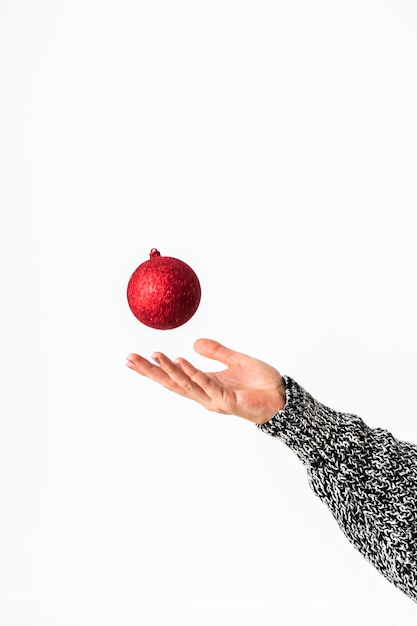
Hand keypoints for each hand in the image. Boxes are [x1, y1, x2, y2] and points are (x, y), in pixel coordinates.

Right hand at [126, 338, 285, 424]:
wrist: (283, 397)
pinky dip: (192, 372)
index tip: (132, 360)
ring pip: (186, 383)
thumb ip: (216, 352)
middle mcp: (205, 395)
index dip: (153, 370)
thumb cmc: (261, 384)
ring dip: (169, 369)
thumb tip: (193, 342)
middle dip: (150, 372)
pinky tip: (180, 360)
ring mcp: (214, 399)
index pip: (173, 377)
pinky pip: (206, 384)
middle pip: (171, 383)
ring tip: (154, 355)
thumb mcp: (235, 361)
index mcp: (204, 385)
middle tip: (130, 358)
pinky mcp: (227, 400)